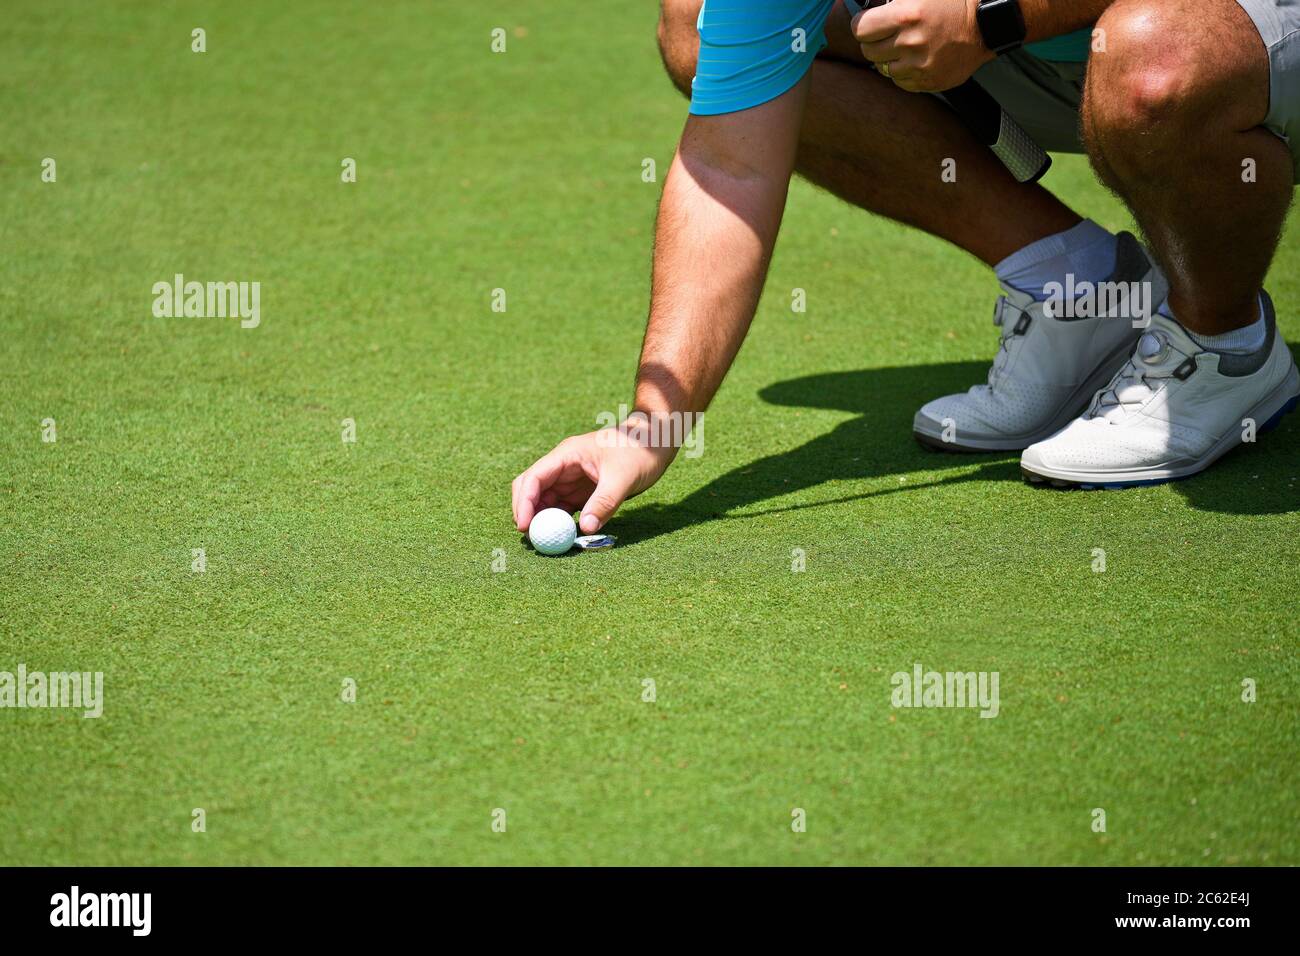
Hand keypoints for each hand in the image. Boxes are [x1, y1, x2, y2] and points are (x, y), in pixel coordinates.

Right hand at [511, 419, 676, 534]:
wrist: (656, 442)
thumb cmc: (640, 451)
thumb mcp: (623, 477)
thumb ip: (604, 502)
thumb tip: (585, 528)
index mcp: (567, 455)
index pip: (534, 477)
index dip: (524, 502)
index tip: (524, 526)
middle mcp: (564, 466)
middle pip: (533, 489)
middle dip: (527, 512)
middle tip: (531, 538)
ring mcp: (572, 479)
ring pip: (546, 501)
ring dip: (543, 519)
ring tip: (547, 541)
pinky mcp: (582, 491)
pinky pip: (563, 508)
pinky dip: (560, 522)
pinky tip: (563, 536)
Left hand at [852, 0, 992, 92]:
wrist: (984, 25)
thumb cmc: (951, 3)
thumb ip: (892, 1)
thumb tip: (867, 5)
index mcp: (905, 16)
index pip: (860, 29)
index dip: (864, 24)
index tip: (871, 23)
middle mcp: (910, 43)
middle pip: (868, 51)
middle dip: (875, 41)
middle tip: (889, 34)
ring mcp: (918, 66)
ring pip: (882, 68)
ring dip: (890, 57)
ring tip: (907, 45)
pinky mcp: (927, 82)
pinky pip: (900, 81)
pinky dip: (904, 72)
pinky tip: (917, 58)